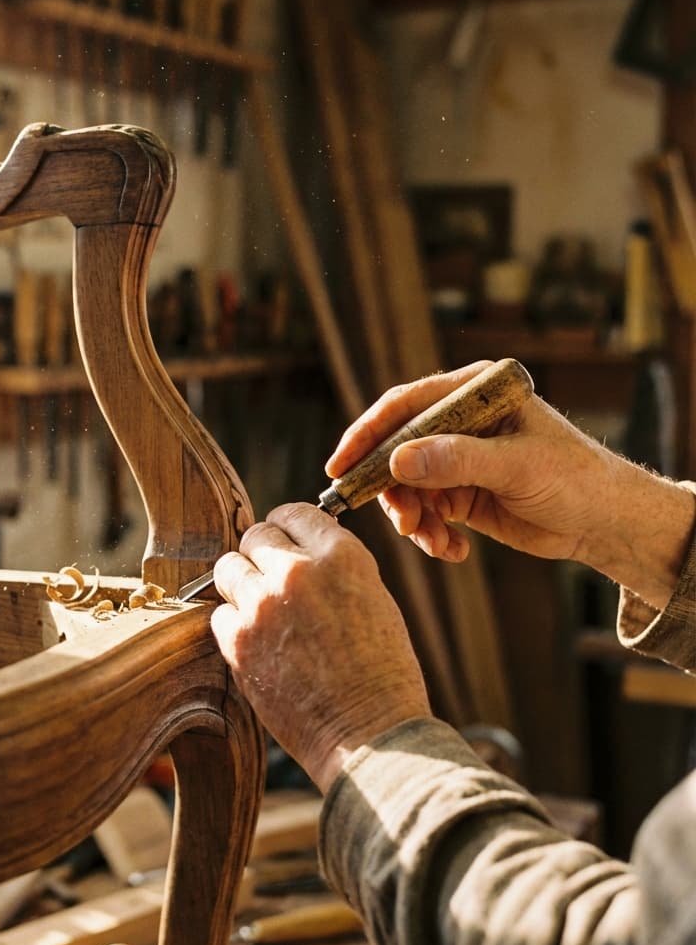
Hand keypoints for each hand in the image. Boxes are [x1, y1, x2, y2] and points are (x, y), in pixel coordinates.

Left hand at [211, 503, 429, 792]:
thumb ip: (333, 566)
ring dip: (242, 584)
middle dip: (262, 554)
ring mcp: (263, 605)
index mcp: (342, 556)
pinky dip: (234, 626)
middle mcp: (298, 571)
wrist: (370, 734)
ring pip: (228, 568)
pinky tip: (258, 643)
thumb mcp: (373, 598)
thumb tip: (298, 548)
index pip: (295, 513)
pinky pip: (219, 614)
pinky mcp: (239, 642)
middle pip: (255, 536)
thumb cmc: (382, 673)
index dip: (289, 529)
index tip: (286, 542)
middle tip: (273, 580)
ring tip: (262, 610)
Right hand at [326, 361, 693, 608]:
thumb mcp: (516, 466)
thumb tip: (396, 459)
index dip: (367, 434)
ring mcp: (456, 459)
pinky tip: (453, 550)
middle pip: (396, 450)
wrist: (605, 523)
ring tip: (434, 541)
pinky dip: (431, 535)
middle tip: (402, 522)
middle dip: (392, 491)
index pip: (404, 406)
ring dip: (413, 519)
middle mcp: (458, 422)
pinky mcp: (458, 493)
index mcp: (472, 394)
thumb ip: (456, 460)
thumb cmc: (575, 479)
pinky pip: (424, 512)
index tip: (340, 467)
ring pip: (405, 487)